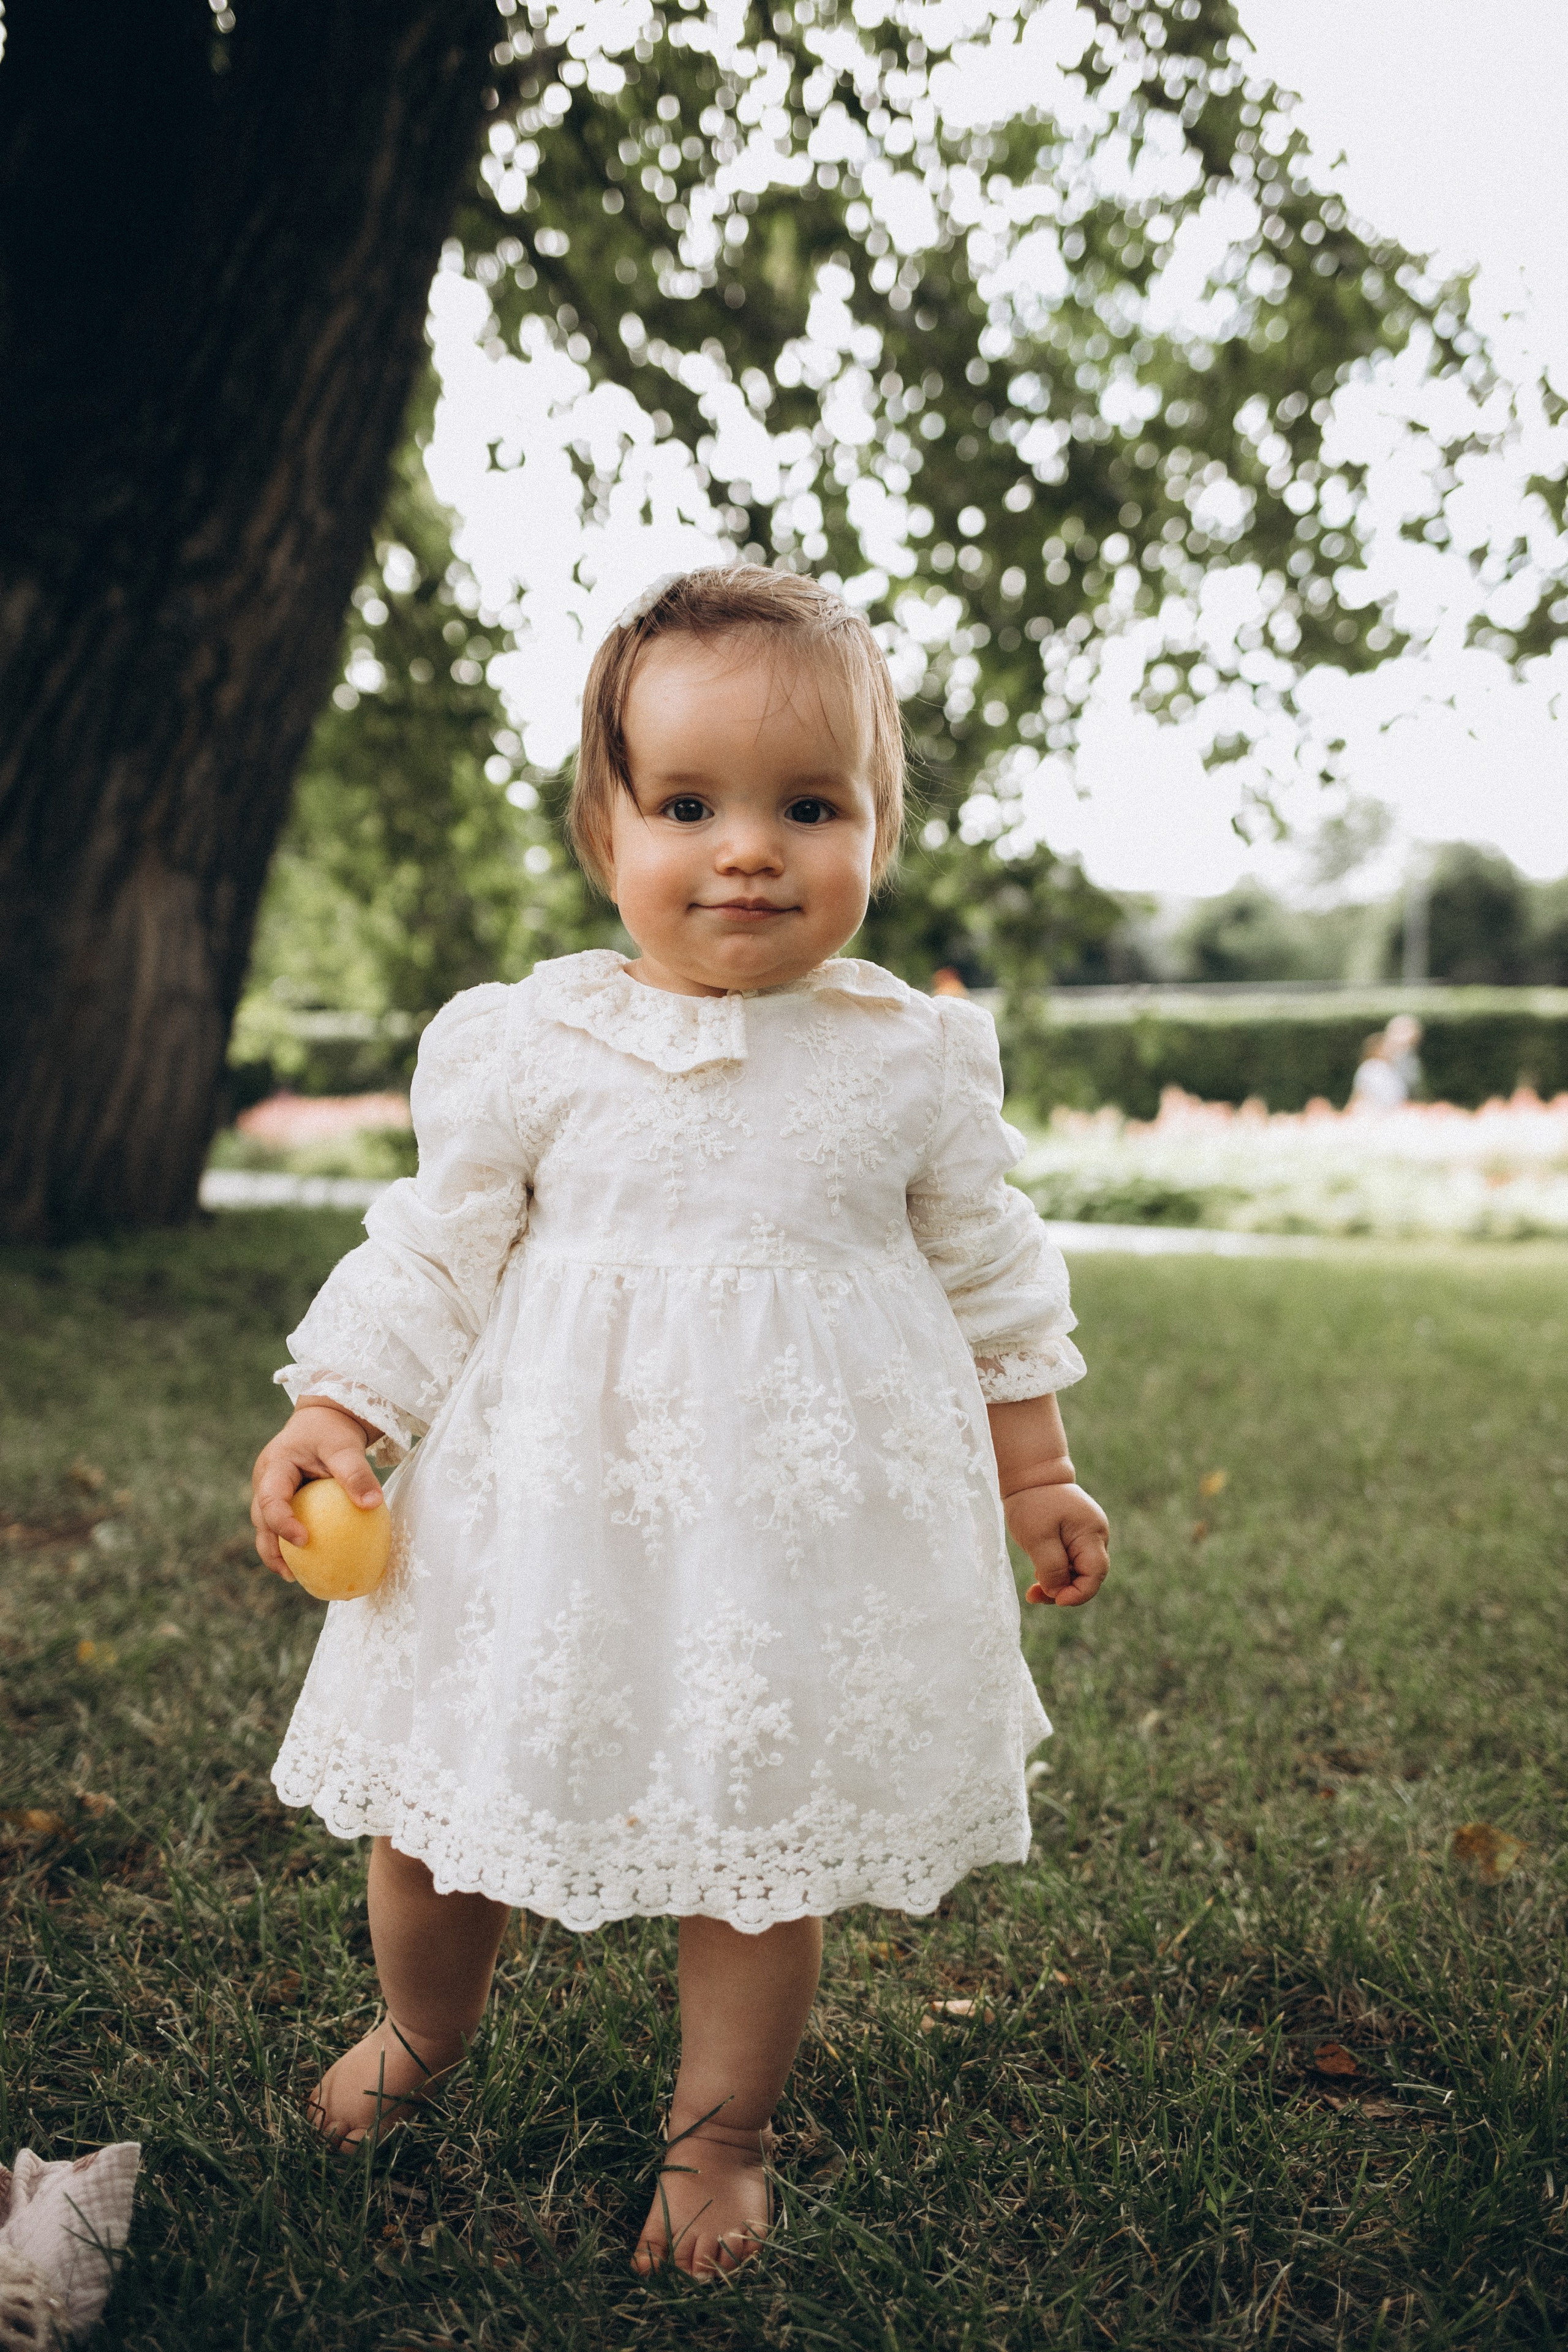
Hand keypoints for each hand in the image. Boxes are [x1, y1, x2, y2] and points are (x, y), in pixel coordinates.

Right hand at [251, 1401, 382, 1578]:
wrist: (324, 1421)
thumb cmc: (333, 1432)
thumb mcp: (345, 1447)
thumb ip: (356, 1473)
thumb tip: (373, 1504)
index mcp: (274, 1467)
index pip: (270, 1499)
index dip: (281, 1523)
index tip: (303, 1540)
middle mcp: (265, 1482)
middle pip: (261, 1521)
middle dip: (271, 1550)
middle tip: (291, 1574)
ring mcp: (271, 1493)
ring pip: (267, 1528)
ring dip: (278, 1553)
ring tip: (296, 1578)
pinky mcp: (283, 1501)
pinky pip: (284, 1525)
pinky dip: (294, 1544)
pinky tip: (314, 1564)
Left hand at [1006, 1480, 1109, 1608]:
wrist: (1031, 1476)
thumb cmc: (1033, 1502)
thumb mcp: (1037, 1537)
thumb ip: (1051, 1567)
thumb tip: (1059, 1594)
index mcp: (1092, 1533)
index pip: (1095, 1574)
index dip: (1078, 1593)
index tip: (1055, 1600)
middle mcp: (1096, 1536)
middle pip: (1088, 1576)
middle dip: (1064, 1591)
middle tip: (1033, 1595)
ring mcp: (1088, 1536)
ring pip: (1079, 1572)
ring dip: (1058, 1583)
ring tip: (1032, 1587)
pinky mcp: (1077, 1537)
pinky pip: (1072, 1563)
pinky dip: (1056, 1572)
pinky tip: (1039, 1574)